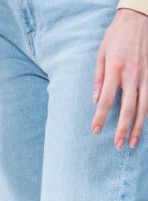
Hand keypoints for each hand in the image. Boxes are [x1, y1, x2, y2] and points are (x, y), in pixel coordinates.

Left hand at [92, 8, 147, 148]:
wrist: (139, 17)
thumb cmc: (116, 36)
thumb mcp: (100, 55)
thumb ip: (98, 79)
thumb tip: (95, 101)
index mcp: (115, 70)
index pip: (106, 101)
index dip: (100, 118)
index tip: (95, 132)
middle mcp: (132, 75)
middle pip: (128, 108)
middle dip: (123, 129)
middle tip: (118, 146)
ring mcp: (146, 74)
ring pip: (144, 106)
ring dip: (139, 126)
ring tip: (133, 142)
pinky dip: (147, 113)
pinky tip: (143, 125)